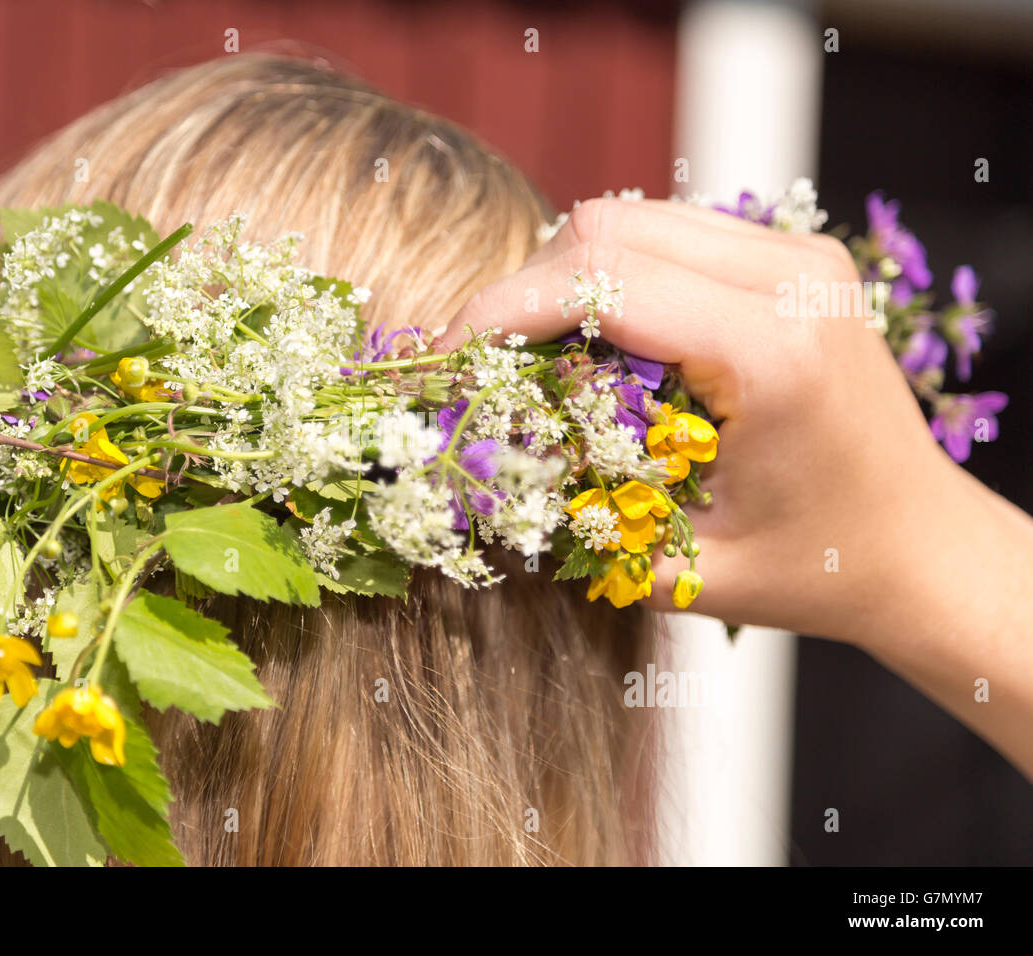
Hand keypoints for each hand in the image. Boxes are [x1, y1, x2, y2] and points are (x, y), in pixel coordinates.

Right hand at [444, 197, 969, 640]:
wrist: (921, 544)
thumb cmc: (822, 566)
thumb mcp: (690, 566)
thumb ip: (582, 515)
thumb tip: (477, 466)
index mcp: (774, 350)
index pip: (601, 281)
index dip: (502, 309)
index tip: (447, 358)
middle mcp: (791, 278)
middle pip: (604, 229)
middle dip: (521, 292)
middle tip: (481, 366)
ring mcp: (796, 256)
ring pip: (628, 219)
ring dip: (561, 281)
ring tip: (532, 357)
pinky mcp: (789, 257)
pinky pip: (666, 234)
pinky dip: (609, 279)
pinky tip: (595, 343)